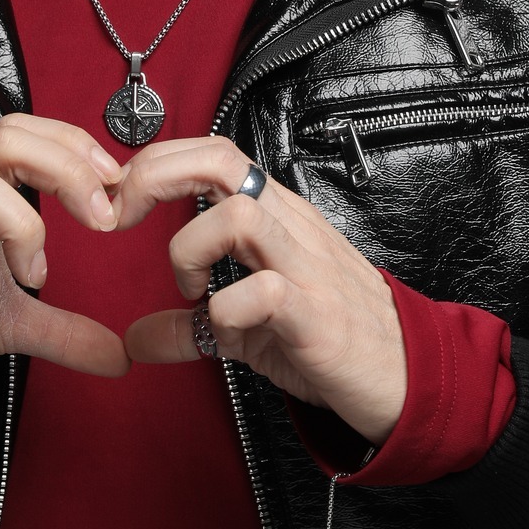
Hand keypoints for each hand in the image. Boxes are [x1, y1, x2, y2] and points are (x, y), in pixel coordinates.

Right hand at [0, 114, 130, 402]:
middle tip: (99, 220)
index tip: (116, 189)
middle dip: (65, 168)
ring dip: (19, 223)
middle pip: (7, 140)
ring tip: (34, 273)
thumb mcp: (6, 323)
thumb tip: (119, 353)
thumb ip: (62, 330)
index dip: (76, 147)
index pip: (27, 137)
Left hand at [112, 136, 406, 445]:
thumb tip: (134, 338)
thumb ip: (190, 326)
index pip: (214, 152)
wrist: (406, 377)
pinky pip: (261, 293)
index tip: (121, 206)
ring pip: (237, 215)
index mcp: (275, 217)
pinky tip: (224, 333)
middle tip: (124, 222)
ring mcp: (306, 267)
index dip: (155, 164)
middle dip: (154, 178)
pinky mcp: (317, 315)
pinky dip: (224, 313)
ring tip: (191, 287)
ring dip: (189, 250)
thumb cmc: (332, 337)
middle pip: (219, 159)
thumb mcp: (248, 328)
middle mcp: (290, 227)